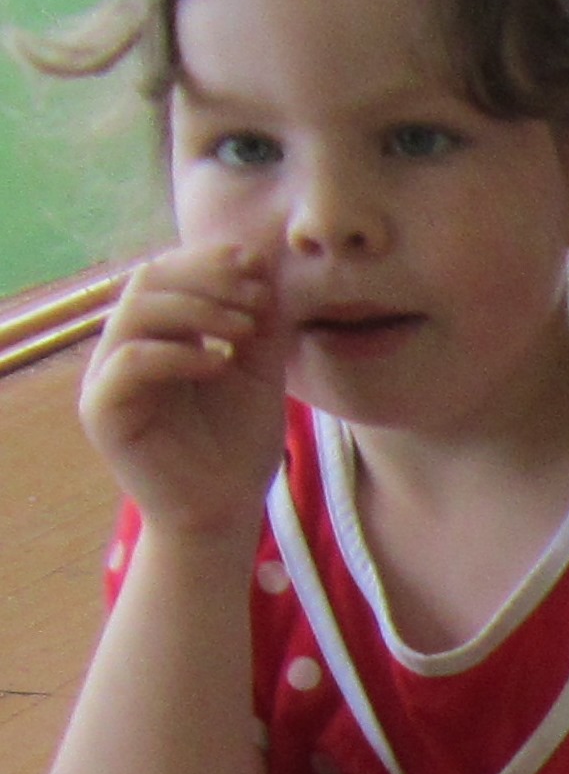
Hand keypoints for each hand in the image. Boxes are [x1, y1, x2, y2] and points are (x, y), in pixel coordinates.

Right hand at [80, 244, 285, 535]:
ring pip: (136, 313)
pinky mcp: (103, 411)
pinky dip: (178, 353)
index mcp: (156, 336)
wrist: (225, 512)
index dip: (207, 261)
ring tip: (246, 329)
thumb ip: (258, 324)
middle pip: (147, 282)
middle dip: (206, 279)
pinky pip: (129, 362)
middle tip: (257, 295)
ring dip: (197, 310)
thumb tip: (259, 262)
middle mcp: (124, 349)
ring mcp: (108, 379)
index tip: (256, 262)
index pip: (167, 275)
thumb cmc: (238, 447)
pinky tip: (220, 364)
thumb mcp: (258, 374)